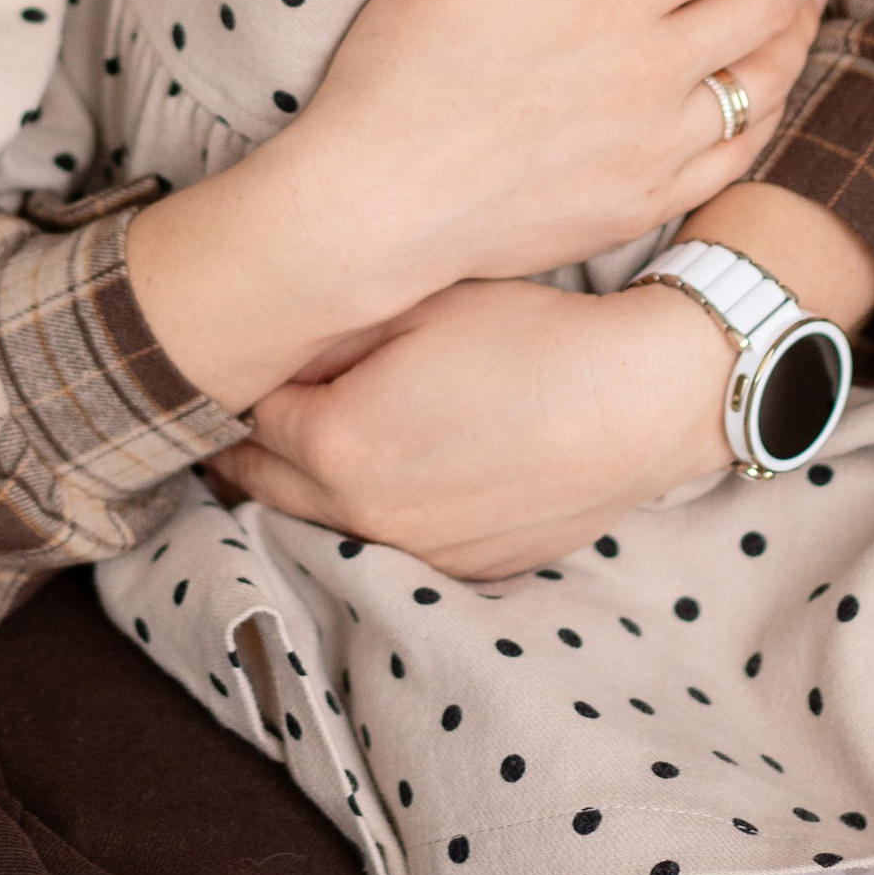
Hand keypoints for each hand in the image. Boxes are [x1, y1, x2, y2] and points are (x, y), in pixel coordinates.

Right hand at [130, 0, 840, 413]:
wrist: (374, 208)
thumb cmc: (395, 72)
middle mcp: (652, 71)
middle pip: (769, 1)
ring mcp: (658, 144)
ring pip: (771, 76)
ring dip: (801, 25)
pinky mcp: (649, 200)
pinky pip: (742, 149)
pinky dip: (772, 105)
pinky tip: (770, 81)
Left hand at [206, 273, 742, 574]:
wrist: (638, 401)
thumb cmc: (530, 337)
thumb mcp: (416, 305)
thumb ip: (331, 332)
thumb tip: (277, 345)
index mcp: (334, 444)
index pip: (246, 416)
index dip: (238, 380)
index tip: (235, 361)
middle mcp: (362, 515)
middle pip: (264, 484)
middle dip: (245, 446)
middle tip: (235, 409)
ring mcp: (416, 552)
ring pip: (323, 522)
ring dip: (305, 485)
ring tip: (307, 437)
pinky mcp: (466, 569)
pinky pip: (393, 543)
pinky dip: (376, 512)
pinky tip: (399, 469)